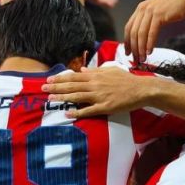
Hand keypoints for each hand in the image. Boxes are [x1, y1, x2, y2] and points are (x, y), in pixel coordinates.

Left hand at [42, 67, 158, 117]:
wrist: (141, 89)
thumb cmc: (127, 79)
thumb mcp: (110, 70)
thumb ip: (95, 70)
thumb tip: (83, 70)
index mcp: (96, 76)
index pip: (74, 76)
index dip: (60, 78)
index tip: (49, 79)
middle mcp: (95, 85)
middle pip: (72, 86)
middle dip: (56, 87)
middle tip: (42, 88)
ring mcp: (99, 96)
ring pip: (77, 97)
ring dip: (62, 98)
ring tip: (50, 99)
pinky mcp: (105, 107)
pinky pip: (89, 110)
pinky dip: (78, 112)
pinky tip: (68, 114)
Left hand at [124, 0, 184, 60]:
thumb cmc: (173, 7)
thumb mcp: (156, 12)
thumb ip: (148, 21)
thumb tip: (141, 37)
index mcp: (140, 9)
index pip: (128, 27)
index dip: (127, 42)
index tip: (127, 52)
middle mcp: (143, 9)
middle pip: (133, 32)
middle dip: (133, 48)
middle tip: (136, 59)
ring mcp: (150, 11)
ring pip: (141, 33)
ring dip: (141, 48)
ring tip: (143, 59)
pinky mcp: (159, 14)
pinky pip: (151, 32)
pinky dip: (149, 44)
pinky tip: (149, 52)